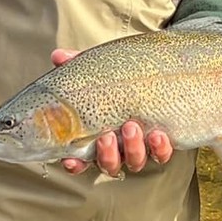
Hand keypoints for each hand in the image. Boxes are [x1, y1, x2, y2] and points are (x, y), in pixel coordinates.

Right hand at [51, 47, 172, 173]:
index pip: (81, 160)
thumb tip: (58, 56)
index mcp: (98, 136)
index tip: (70, 160)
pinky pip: (162, 155)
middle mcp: (119, 148)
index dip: (74, 164)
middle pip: (109, 164)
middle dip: (107, 155)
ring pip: (134, 161)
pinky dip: (159, 148)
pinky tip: (157, 135)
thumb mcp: (99, 71)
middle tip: (106, 136)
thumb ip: (77, 66)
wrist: (161, 74)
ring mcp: (141, 147)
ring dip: (133, 149)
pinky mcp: (163, 144)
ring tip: (131, 126)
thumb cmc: (120, 78)